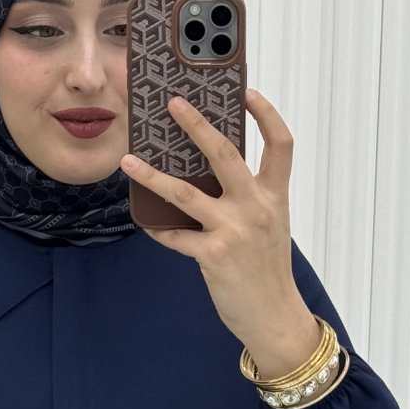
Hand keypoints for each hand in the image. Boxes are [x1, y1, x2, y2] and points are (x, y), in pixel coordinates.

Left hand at [119, 88, 321, 378]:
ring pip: (185, 193)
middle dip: (197, 125)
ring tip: (129, 160)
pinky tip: (145, 222)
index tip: (248, 91)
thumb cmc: (267, 270)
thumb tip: (206, 175)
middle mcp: (256, 208)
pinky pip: (175, 236)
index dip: (266, 114)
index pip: (280, 144)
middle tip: (174, 102)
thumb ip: (247, 199)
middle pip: (225, 154)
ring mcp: (233, 231)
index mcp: (274, 196)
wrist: (275, 316)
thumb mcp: (269, 226)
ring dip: (152, 175)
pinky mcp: (213, 255)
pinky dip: (158, 229)